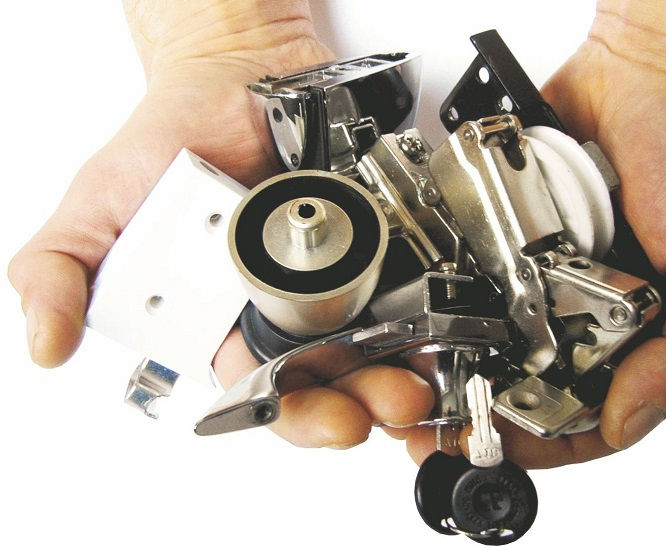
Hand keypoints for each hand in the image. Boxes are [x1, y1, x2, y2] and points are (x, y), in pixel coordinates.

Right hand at [8, 0, 432, 448]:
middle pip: (324, 378)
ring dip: (395, 372)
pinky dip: (423, 317)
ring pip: (371, 346)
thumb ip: (61, 273)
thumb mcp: (99, 207)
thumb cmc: (170, 138)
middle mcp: (281, 310)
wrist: (233, 75)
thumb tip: (42, 344)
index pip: (258, 390)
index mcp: (221, 320)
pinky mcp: (370, 243)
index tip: (323, 419)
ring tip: (412, 383)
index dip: (290, 414)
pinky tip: (434, 335)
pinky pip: (404, 288)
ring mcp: (332, 278)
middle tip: (379, 406)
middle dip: (355, 402)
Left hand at [401, 0, 665, 465]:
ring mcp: (546, 277)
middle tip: (436, 420)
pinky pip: (474, 278)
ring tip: (419, 380)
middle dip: (482, 406)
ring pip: (492, 340)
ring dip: (457, 361)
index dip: (538, 439)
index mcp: (643, 336)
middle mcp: (589, 313)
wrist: (649, 70)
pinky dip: (450, 297)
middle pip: (529, 384)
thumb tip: (628, 419)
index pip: (587, 413)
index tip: (487, 443)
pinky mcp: (513, 237)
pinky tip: (425, 317)